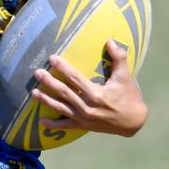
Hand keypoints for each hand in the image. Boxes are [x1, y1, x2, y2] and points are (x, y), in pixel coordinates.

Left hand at [32, 40, 147, 137]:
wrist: (134, 122)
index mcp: (96, 94)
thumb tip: (110, 41)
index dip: (63, 68)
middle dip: (49, 82)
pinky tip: (41, 121)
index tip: (52, 58)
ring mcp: (84, 118)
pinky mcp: (83, 126)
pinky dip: (53, 124)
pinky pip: (66, 125)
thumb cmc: (130, 97)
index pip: (75, 78)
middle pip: (64, 92)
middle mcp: (87, 107)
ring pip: (61, 107)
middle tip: (37, 73)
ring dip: (46, 100)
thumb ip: (119, 58)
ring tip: (33, 92)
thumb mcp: (126, 77)